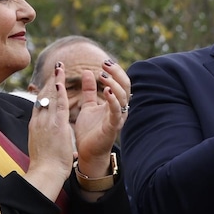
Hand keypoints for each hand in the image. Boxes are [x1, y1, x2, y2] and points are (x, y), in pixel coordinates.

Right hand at [24, 62, 76, 198]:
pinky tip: (60, 81)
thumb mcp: (44, 150)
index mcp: (35, 127)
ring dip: (55, 81)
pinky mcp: (56, 125)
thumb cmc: (46, 167)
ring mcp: (46, 122)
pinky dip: (59, 93)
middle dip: (50, 81)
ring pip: (51, 97)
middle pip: (44, 96)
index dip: (45, 92)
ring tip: (60, 67)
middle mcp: (38, 121)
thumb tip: (58, 147)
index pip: (40, 105)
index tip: (49, 82)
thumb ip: (49, 143)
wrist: (45, 173)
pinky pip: (59, 105)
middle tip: (56, 68)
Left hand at [72, 60, 129, 177]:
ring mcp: (117, 118)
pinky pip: (117, 112)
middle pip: (126, 87)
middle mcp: (119, 109)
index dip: (115, 71)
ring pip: (123, 97)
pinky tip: (107, 91)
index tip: (104, 61)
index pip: (121, 83)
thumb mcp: (88, 105)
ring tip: (103, 76)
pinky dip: (113, 100)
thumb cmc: (89, 130)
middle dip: (117, 73)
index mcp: (114, 103)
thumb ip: (89, 90)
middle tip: (104, 64)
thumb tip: (87, 71)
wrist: (88, 152)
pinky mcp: (113, 127)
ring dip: (114, 84)